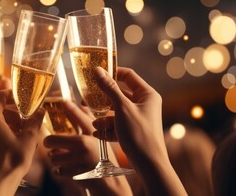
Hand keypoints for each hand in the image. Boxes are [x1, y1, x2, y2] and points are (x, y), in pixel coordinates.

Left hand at [0, 89, 43, 194]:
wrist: (2, 180)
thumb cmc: (15, 158)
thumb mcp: (30, 136)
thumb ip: (34, 120)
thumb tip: (41, 111)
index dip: (9, 94)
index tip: (18, 98)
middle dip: (12, 114)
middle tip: (24, 123)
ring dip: (6, 126)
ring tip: (20, 136)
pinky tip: (10, 146)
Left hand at [44, 101, 131, 195]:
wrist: (111, 183)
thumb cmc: (104, 159)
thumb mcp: (99, 139)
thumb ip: (88, 122)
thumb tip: (81, 104)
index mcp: (92, 135)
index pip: (81, 118)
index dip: (72, 108)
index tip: (64, 101)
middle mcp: (86, 145)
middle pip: (52, 140)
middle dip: (49, 144)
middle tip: (50, 145)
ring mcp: (82, 160)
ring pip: (54, 158)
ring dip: (55, 159)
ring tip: (61, 159)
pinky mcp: (78, 173)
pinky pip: (58, 171)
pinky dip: (59, 171)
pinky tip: (64, 169)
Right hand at [93, 67, 185, 194]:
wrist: (149, 164)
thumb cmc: (139, 134)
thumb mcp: (122, 108)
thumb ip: (109, 88)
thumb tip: (97, 70)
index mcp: (147, 95)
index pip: (128, 75)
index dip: (112, 73)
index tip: (95, 75)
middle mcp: (144, 104)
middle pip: (119, 95)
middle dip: (102, 100)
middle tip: (86, 101)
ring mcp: (138, 118)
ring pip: (115, 111)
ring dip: (103, 118)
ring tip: (95, 125)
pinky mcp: (133, 131)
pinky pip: (117, 125)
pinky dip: (107, 129)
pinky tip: (98, 134)